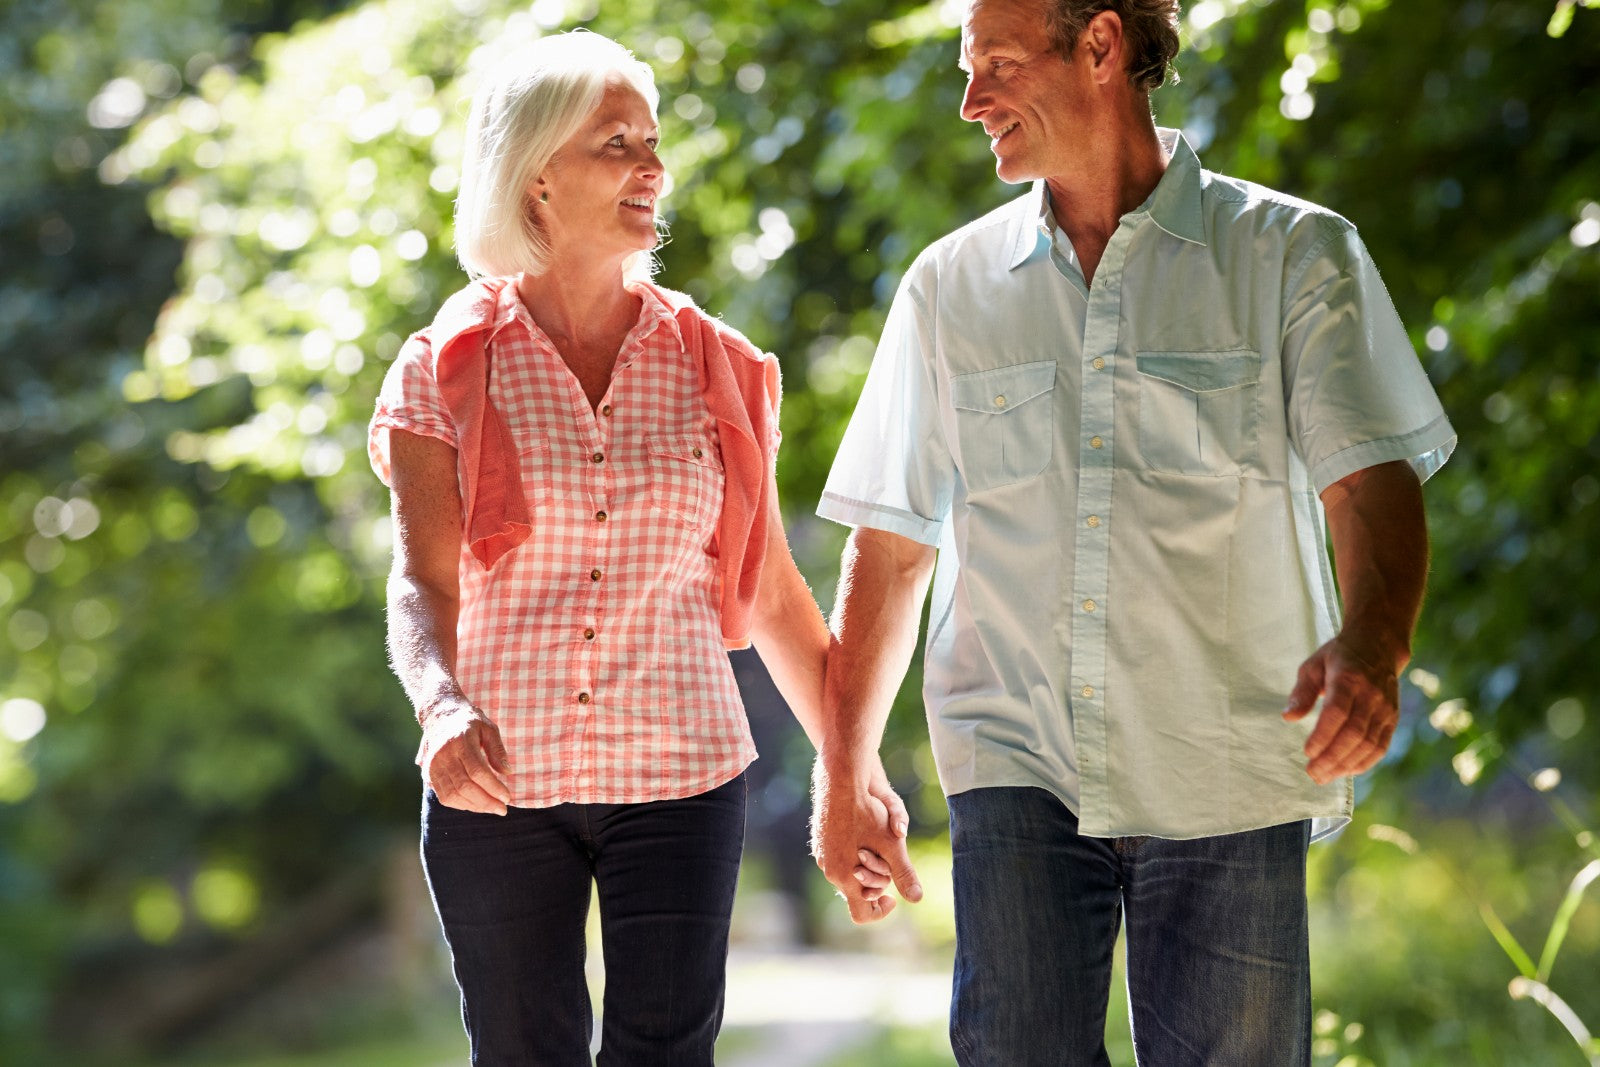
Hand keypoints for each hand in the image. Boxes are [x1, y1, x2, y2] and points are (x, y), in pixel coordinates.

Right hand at [420, 702, 511, 813]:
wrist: (439, 716)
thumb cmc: (469, 722)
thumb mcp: (488, 728)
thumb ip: (497, 750)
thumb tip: (507, 773)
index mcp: (460, 741)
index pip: (477, 771)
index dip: (493, 787)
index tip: (507, 797)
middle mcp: (443, 755)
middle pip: (465, 786)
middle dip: (486, 802)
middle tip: (502, 809)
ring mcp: (433, 766)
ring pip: (453, 795)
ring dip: (475, 806)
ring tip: (492, 808)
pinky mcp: (428, 775)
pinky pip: (444, 797)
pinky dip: (462, 805)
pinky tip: (476, 804)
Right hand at [811, 757, 922, 923]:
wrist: (839, 782)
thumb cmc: (867, 812)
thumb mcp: (892, 845)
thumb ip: (904, 874)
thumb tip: (917, 899)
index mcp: (846, 878)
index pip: (861, 914)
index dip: (880, 911)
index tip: (892, 896)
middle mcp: (830, 871)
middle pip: (855, 892)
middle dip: (875, 883)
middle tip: (890, 863)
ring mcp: (822, 856)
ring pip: (846, 874)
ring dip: (864, 869)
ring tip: (879, 847)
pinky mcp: (819, 842)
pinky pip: (837, 858)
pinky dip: (852, 855)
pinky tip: (864, 836)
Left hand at [1283, 633, 1399, 783]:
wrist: (1378, 645)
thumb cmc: (1338, 657)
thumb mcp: (1313, 665)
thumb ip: (1301, 692)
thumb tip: (1288, 717)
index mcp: (1348, 678)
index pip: (1337, 713)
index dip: (1322, 736)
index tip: (1307, 752)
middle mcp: (1371, 695)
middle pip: (1354, 733)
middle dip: (1332, 758)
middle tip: (1312, 773)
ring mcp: (1385, 708)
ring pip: (1368, 744)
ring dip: (1346, 765)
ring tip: (1324, 776)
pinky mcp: (1392, 718)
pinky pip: (1381, 746)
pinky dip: (1364, 763)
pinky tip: (1346, 771)